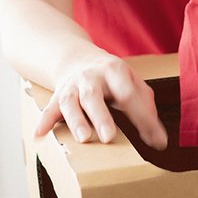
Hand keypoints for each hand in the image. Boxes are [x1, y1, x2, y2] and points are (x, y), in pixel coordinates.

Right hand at [34, 55, 167, 148]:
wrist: (77, 58)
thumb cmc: (112, 78)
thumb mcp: (132, 82)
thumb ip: (145, 105)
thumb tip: (158, 137)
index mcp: (115, 71)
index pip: (129, 94)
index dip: (142, 117)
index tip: (155, 139)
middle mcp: (91, 77)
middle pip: (94, 96)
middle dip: (102, 117)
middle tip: (109, 137)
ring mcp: (72, 86)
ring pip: (70, 102)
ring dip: (76, 120)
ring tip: (83, 138)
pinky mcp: (57, 95)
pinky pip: (49, 108)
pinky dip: (44, 121)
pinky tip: (39, 134)